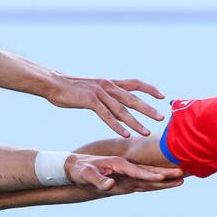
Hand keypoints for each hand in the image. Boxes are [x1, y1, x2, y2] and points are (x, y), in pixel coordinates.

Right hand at [46, 74, 164, 137]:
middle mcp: (108, 86)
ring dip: (135, 122)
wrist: (53, 83)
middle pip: (133, 98)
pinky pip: (106, 116)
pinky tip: (125, 134)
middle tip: (161, 118)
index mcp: (111, 82)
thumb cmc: (72, 88)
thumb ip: (106, 94)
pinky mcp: (90, 101)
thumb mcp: (93, 88)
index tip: (162, 96)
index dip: (150, 89)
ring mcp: (100, 93)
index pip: (136, 83)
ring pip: (122, 110)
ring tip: (146, 132)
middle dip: (148, 109)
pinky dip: (117, 126)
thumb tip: (115, 100)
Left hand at [67, 154, 182, 193]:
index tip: (163, 178)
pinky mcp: (128, 181)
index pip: (137, 171)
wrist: (78, 168)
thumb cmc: (81, 170)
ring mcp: (129, 175)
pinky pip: (145, 184)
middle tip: (182, 175)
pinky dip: (157, 184)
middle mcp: (127, 168)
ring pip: (150, 178)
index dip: (149, 176)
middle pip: (149, 172)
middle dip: (165, 175)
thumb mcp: (86, 175)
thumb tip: (109, 185)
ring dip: (165, 180)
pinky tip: (168, 184)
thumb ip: (98, 180)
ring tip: (182, 180)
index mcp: (119, 165)